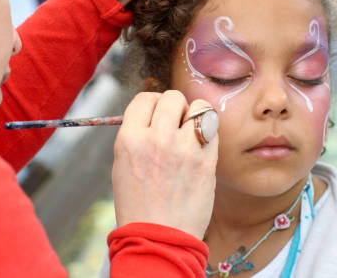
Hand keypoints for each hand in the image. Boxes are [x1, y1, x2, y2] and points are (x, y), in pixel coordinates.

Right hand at [112, 91, 218, 239]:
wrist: (158, 237)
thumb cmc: (138, 203)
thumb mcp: (123, 164)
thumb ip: (138, 135)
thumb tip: (156, 113)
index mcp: (130, 139)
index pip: (145, 98)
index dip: (152, 104)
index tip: (157, 114)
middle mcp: (156, 139)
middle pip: (172, 97)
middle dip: (175, 107)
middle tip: (175, 124)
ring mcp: (184, 149)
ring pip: (199, 107)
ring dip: (196, 115)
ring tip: (191, 132)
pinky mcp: (207, 162)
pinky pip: (213, 130)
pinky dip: (208, 133)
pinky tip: (200, 147)